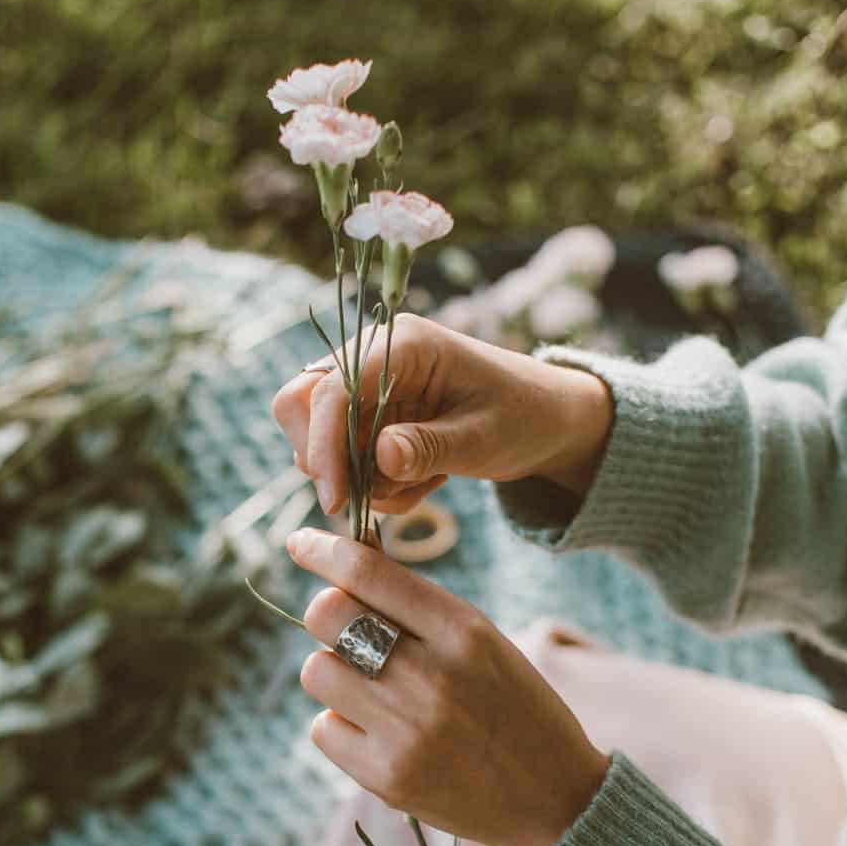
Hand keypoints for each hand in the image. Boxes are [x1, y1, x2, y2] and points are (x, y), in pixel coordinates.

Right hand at [273, 313, 613, 516]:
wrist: (546, 421)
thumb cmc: (524, 417)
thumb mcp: (484, 437)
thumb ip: (431, 447)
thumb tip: (381, 456)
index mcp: (402, 344)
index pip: (331, 389)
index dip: (323, 445)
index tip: (337, 501)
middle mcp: (372, 359)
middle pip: (300, 405)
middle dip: (326, 459)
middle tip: (369, 498)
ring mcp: (367, 391)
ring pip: (319, 441)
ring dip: (359, 479)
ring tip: (421, 485)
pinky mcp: (370, 420)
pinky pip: (345, 462)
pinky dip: (375, 486)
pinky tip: (423, 483)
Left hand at [288, 527, 610, 845]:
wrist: (552, 799)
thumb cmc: (513, 706)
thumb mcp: (482, 640)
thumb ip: (416, 601)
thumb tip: (348, 551)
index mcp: (463, 631)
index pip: (367, 573)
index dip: (322, 550)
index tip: (301, 543)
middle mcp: (432, 676)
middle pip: (326, 615)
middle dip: (328, 613)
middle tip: (349, 630)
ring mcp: (406, 730)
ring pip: (317, 671)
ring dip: (334, 673)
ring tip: (374, 690)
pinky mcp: (386, 777)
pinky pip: (323, 728)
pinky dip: (341, 725)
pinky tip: (379, 733)